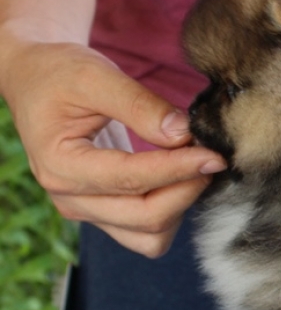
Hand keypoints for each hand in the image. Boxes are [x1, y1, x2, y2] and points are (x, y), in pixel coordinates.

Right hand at [2, 42, 226, 256]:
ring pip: (150, 236)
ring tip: (195, 167)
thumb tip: (183, 134)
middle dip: (187, 190)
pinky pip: (147, 234)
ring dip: (182, 206)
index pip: (132, 179)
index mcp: (60, 165)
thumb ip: (140, 105)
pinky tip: (182, 181)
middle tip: (212, 158)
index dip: (179, 169)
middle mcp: (71, 198)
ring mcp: (87, 211)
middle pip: (146, 217)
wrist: (37, 81)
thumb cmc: (61, 74)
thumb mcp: (95, 75)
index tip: (214, 155)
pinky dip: (172, 214)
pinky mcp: (104, 214)